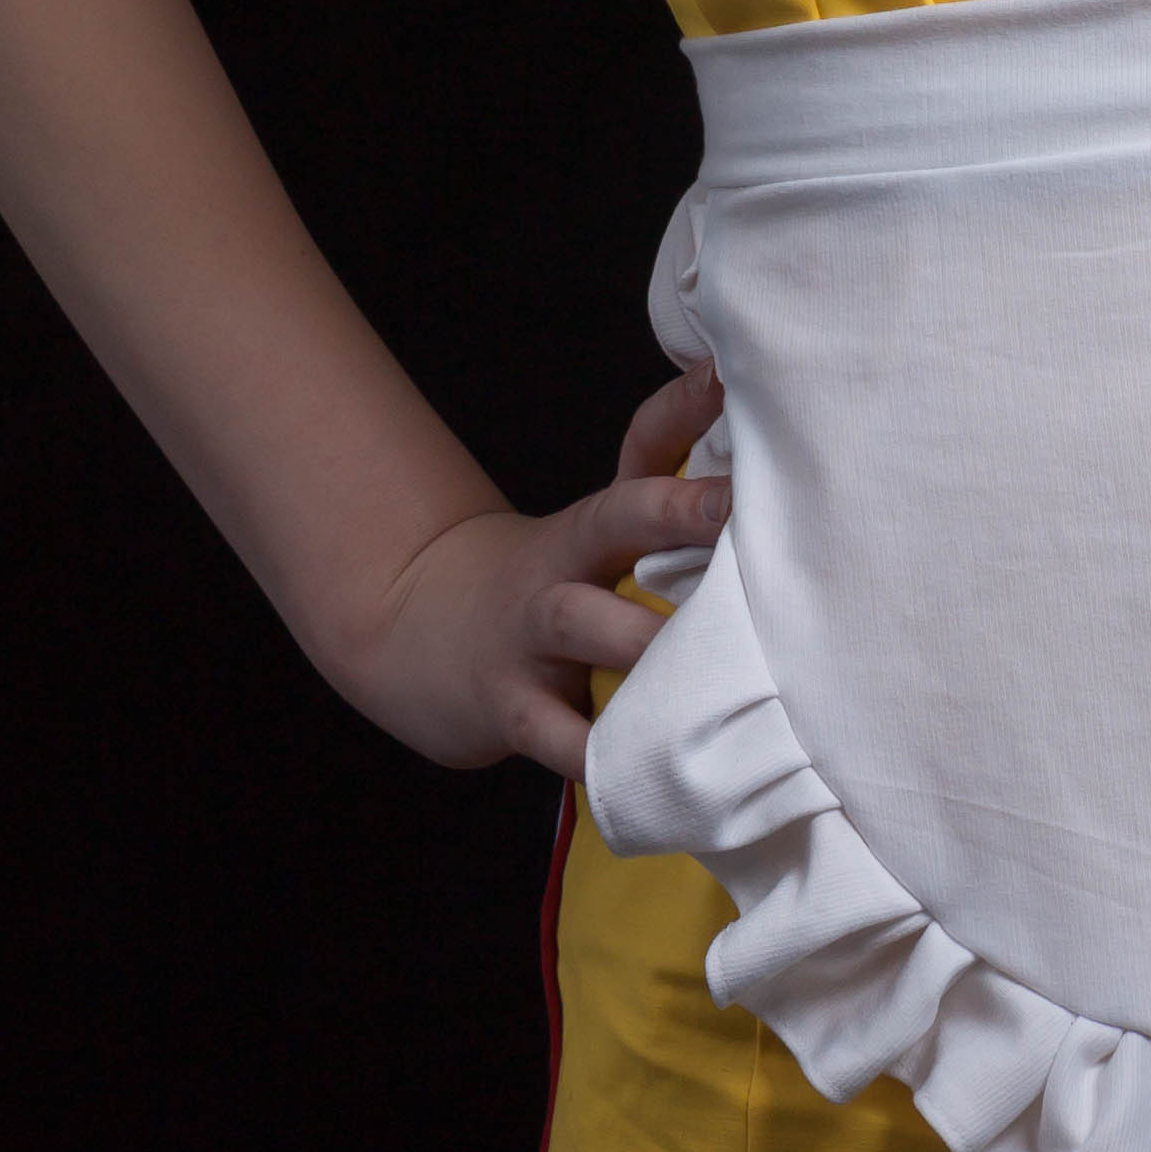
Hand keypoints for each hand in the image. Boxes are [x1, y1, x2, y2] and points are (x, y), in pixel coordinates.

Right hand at [329, 361, 730, 773]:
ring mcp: (530, 636)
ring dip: (647, 641)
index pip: (639, 449)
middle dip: (674, 513)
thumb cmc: (544, 586)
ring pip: (588, 626)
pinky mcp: (511, 708)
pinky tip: (651, 772)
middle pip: (613, 521)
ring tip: (716, 660)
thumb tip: (736, 408)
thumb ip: (664, 488)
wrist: (413, 633)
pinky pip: (560, 737)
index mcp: (594, 522)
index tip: (728, 379)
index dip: (682, 413)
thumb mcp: (594, 534)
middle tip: (736, 513)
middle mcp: (564, 566)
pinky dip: (600, 757)